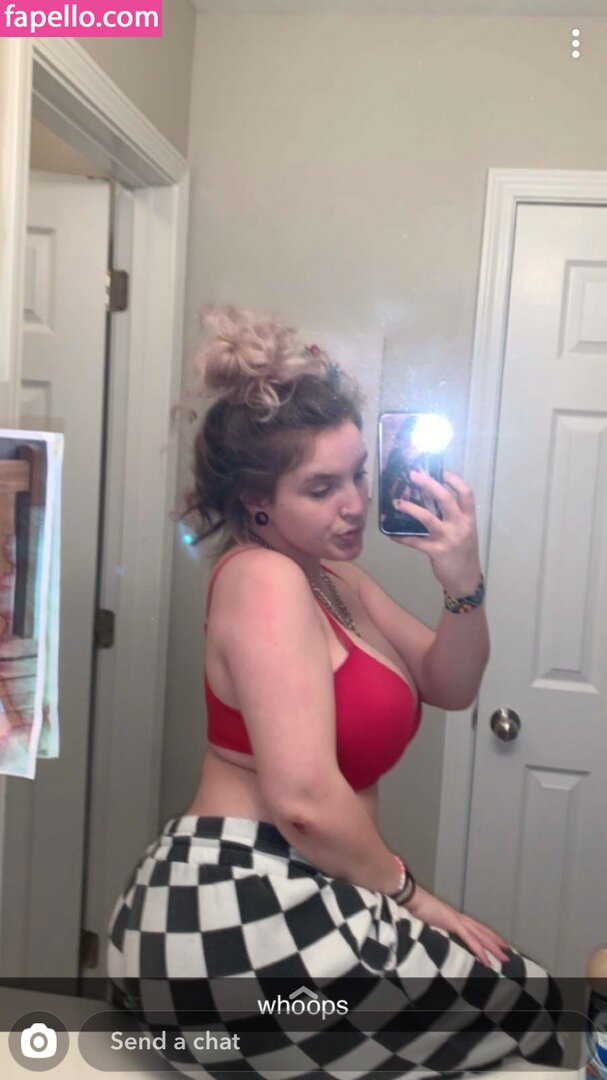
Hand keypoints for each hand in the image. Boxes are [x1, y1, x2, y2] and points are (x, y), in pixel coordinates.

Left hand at [390, 469, 481, 595]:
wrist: (466, 580)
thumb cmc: (463, 554)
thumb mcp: (465, 532)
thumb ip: (453, 518)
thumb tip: (431, 501)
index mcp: (469, 519)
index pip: (466, 494)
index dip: (455, 480)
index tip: (442, 471)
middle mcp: (460, 526)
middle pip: (446, 499)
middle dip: (429, 484)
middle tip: (413, 475)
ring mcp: (448, 539)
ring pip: (428, 518)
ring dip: (410, 508)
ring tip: (397, 502)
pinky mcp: (436, 552)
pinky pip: (415, 541)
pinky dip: (401, 537)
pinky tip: (391, 534)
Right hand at [404, 884, 509, 969]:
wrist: (414, 898)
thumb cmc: (420, 908)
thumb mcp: (432, 920)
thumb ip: (440, 926)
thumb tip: (442, 932)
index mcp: (456, 917)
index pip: (477, 927)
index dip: (489, 935)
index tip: (498, 942)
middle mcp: (461, 918)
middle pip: (483, 932)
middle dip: (496, 942)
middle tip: (508, 953)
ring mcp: (458, 920)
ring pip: (481, 937)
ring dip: (493, 948)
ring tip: (503, 958)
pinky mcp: (454, 923)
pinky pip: (470, 940)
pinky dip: (479, 950)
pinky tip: (486, 959)